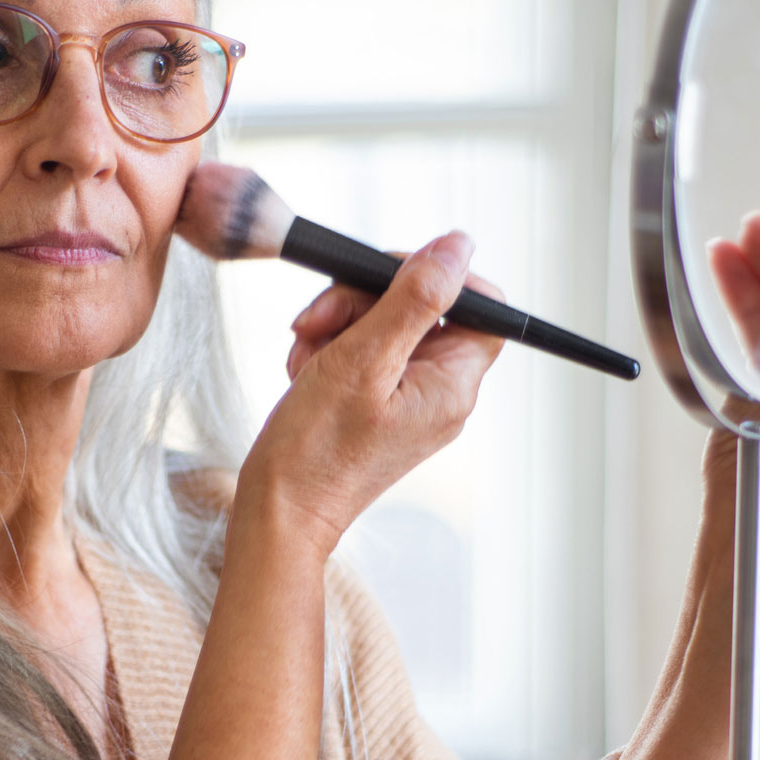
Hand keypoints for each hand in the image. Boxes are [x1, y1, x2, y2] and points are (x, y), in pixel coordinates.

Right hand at [236, 233, 505, 558]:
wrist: (278, 512)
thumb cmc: (315, 452)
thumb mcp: (363, 360)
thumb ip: (413, 299)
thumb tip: (456, 247)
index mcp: (453, 386)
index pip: (481, 306)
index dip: (438, 278)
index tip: (385, 276)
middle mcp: (439, 393)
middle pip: (423, 309)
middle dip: (362, 302)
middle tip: (319, 320)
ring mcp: (408, 400)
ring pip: (384, 326)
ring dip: (337, 326)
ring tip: (307, 356)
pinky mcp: (376, 405)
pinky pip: (362, 354)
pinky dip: (329, 352)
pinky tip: (305, 372)